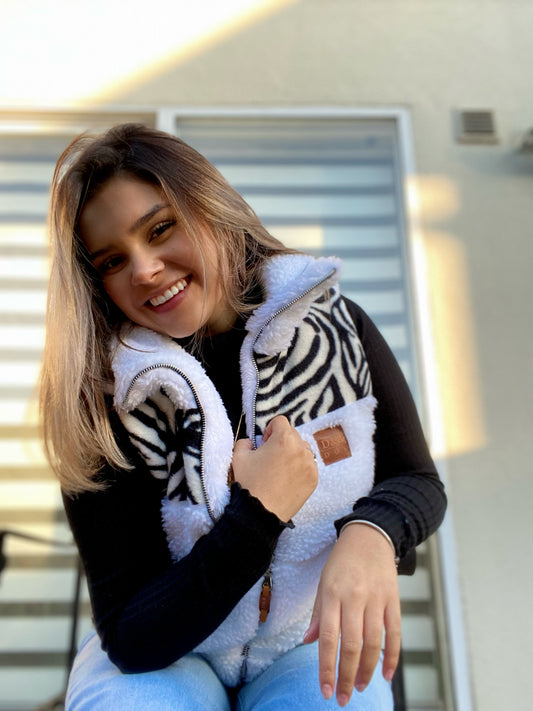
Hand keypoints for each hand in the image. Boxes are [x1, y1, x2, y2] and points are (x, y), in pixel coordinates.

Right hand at [231, 415, 317, 521]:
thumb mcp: (238, 457)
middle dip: (281, 441)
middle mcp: (301, 448)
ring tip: (280, 469)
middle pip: (293, 434)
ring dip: (292, 453)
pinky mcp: (314, 478)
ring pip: (302, 449)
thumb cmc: (249, 483)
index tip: (264, 443)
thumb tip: (252, 442)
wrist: (261, 513)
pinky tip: (287, 479)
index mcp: (283, 439)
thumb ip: (245, 442)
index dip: (270, 429)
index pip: (281, 421)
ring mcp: (310, 464)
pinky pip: (308, 465)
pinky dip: (299, 468)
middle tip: (270, 457)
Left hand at [303, 523, 400, 706]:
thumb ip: (318, 613)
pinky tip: (387, 674)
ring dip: (367, 670)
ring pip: (374, 643)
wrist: (370, 536)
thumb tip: (309, 642)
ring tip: (359, 687)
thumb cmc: (342, 561)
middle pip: (352, 645)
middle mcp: (354, 598)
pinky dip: (392, 657)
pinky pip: (395, 633)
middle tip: (342, 697)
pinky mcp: (394, 599)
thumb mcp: (323, 582)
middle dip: (345, 676)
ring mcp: (376, 599)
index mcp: (332, 594)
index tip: (324, 690)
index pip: (329, 638)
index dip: (326, 667)